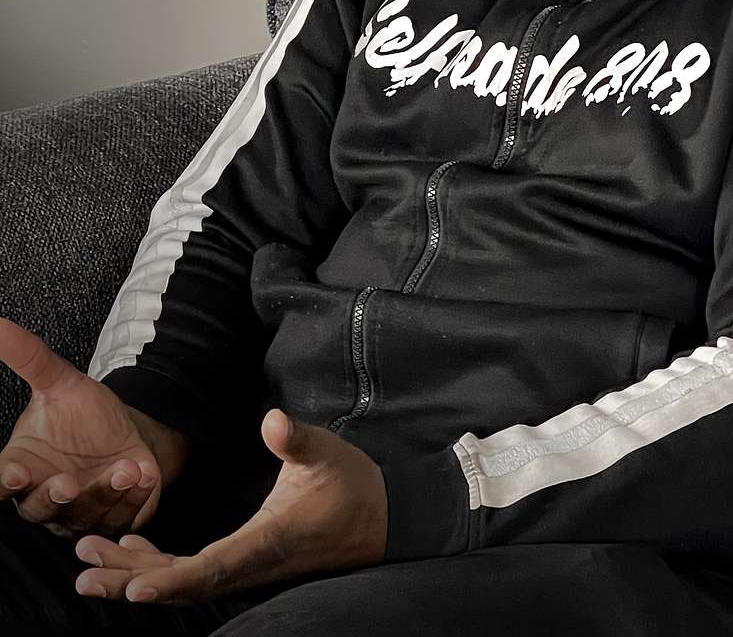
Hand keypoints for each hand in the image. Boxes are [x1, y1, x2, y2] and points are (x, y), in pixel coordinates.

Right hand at [0, 317, 187, 536]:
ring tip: (125, 469)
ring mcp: (78, 513)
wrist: (125, 430)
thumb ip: (29, 359)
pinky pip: (121, 519)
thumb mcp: (59, 381)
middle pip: (39, 509)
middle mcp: (44, 497)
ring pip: (84, 516)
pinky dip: (133, 501)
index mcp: (21, 468)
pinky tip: (144, 477)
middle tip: (67, 483)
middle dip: (53, 498)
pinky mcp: (114, 516)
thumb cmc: (81, 413)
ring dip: (104, 495)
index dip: (4, 484)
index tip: (14, 473)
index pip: (2, 484)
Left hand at [73, 408, 386, 603]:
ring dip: (134, 575)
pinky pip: (191, 575)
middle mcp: (249, 564)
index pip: (211, 568)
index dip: (171, 578)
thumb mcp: (326, 453)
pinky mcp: (243, 563)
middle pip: (181, 585)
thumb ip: (295, 440)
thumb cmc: (351, 484)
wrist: (377, 518)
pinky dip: (156, 568)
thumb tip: (272, 419)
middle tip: (83, 571)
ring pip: (181, 584)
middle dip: (129, 580)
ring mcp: (244, 568)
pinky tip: (131, 553)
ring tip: (89, 564)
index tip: (133, 584)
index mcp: (266, 541)